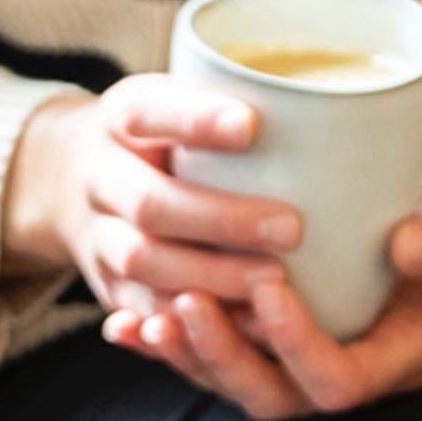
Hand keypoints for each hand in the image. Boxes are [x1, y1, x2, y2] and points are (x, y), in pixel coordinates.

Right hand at [1, 81, 300, 309]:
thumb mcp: (180, 97)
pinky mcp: (108, 286)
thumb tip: (347, 104)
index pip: (148, 113)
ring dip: (210, 276)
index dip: (195, 122)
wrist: (74, 179)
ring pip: (141, 263)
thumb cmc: (162, 135)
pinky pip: (141, 310)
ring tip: (274, 280)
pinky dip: (188, 324)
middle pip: (148, 204)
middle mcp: (100, 176)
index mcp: (121, 118)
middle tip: (291, 227)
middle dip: (219, 219)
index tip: (252, 125)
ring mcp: (97, 236)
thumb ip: (236, 97)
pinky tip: (245, 324)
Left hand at [106, 183, 421, 420]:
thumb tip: (405, 245)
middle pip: (271, 396)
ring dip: (186, 354)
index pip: (336, 381)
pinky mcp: (276, 342)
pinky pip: (216, 356)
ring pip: (234, 382)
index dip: (296, 344)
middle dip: (222, 356)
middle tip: (184, 303)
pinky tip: (123, 322)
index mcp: (395, 362)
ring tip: (143, 316)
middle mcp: (343, 373)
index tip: (269, 285)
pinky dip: (171, 342)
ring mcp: (305, 364)